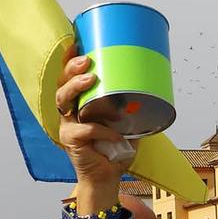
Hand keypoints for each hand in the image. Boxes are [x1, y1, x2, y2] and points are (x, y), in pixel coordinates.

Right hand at [56, 53, 128, 211]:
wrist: (109, 175)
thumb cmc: (116, 147)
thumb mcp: (128, 122)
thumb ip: (133, 106)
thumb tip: (155, 86)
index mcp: (80, 103)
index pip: (70, 78)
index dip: (69, 61)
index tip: (76, 43)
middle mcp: (69, 111)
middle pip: (62, 84)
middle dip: (71, 69)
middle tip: (86, 60)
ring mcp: (67, 125)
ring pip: (63, 101)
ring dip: (76, 88)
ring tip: (91, 79)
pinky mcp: (71, 140)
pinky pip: (85, 129)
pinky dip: (103, 131)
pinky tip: (116, 134)